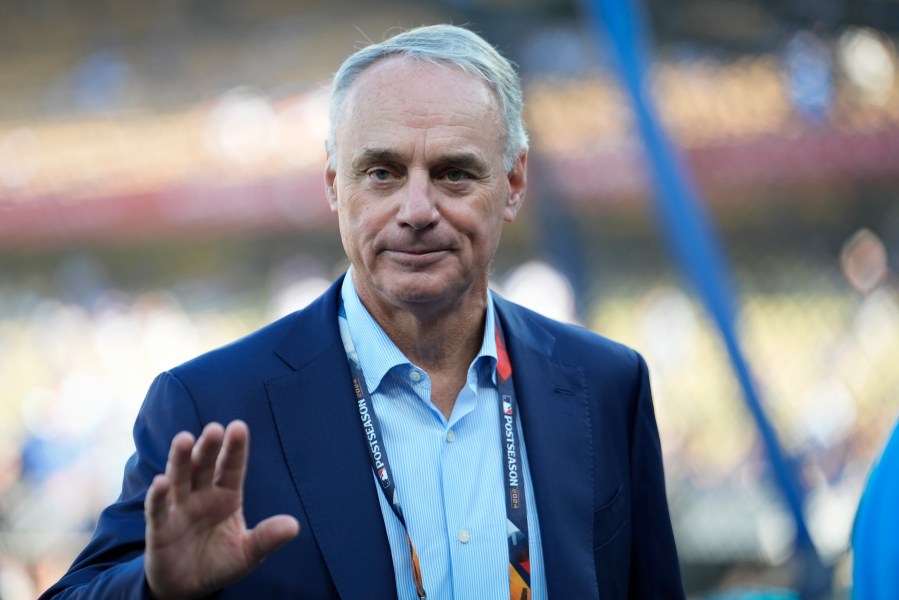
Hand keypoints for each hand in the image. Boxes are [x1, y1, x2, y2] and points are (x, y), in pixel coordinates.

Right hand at [144, 420, 299, 598]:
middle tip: (214, 429)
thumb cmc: (220, 562)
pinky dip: (158, 495)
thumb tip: (294, 526)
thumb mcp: (248, 553)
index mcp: (226, 496)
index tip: (239, 427)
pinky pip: (158, 508)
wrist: (188, 588)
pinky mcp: (159, 528)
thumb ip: (266, 538)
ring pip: (180, 478)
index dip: (235, 448)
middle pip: (204, 466)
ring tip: (183, 439)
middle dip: (208, 447)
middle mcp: (202, 495)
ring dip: (180, 459)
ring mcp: (179, 508)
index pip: (232, 467)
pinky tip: (161, 482)